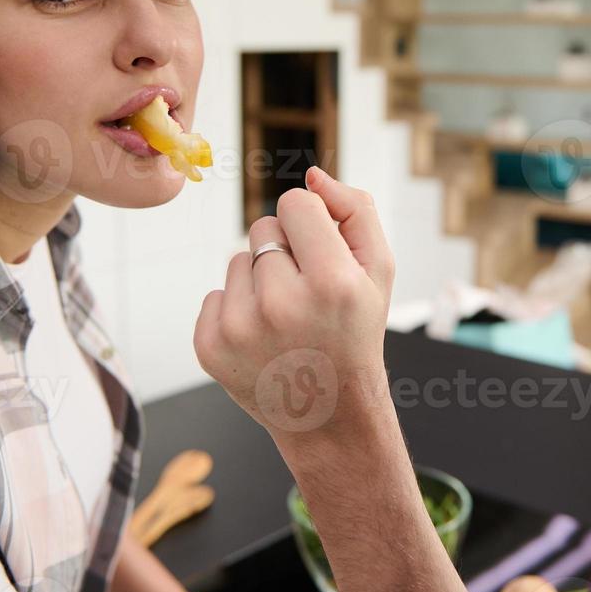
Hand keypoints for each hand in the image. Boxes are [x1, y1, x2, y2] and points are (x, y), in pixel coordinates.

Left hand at [194, 168, 395, 445]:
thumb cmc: (355, 333)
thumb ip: (356, 210)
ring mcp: (241, 328)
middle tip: (307, 297)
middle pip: (262, 227)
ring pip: (238, 260)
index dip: (311, 224)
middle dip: (285, 253)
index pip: (296, 202)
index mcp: (332, 281)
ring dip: (259, 282)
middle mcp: (283, 304)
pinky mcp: (211, 346)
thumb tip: (313, 176)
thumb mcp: (379, 271)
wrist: (329, 415)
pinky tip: (261, 340)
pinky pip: (214, 294)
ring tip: (286, 320)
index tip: (322, 258)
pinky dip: (235, 310)